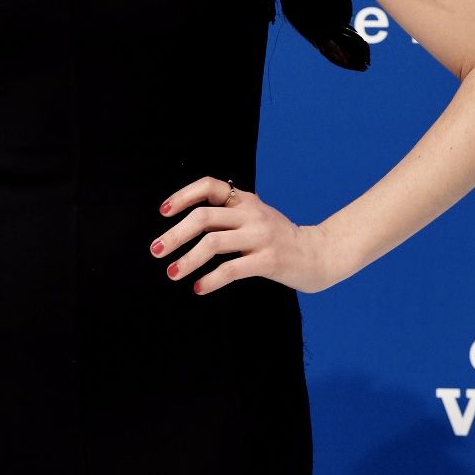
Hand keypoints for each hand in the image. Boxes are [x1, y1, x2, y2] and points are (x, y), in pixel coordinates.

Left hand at [150, 174, 339, 295]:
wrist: (319, 255)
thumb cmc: (279, 239)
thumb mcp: (255, 217)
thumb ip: (228, 215)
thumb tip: (185, 224)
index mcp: (246, 200)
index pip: (209, 186)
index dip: (183, 196)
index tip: (163, 212)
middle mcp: (252, 213)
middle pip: (204, 217)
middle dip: (175, 234)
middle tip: (156, 250)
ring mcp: (261, 236)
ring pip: (213, 243)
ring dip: (187, 259)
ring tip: (172, 273)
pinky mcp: (268, 260)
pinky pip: (231, 269)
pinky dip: (210, 279)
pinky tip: (198, 288)